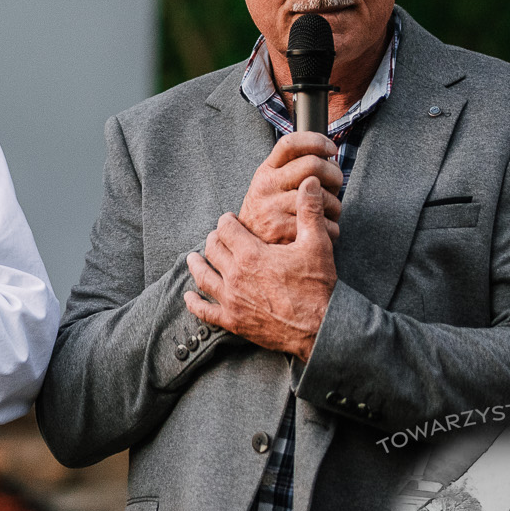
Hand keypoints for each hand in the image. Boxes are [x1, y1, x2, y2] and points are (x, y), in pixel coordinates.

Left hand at [185, 176, 336, 359]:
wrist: (321, 328)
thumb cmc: (319, 286)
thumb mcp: (317, 244)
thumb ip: (309, 211)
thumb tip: (310, 182)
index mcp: (251, 254)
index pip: (226, 228)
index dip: (226, 221)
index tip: (230, 219)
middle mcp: (235, 275)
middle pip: (212, 249)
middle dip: (214, 239)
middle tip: (218, 236)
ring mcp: (231, 300)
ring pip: (203, 276)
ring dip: (196, 265)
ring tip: (192, 258)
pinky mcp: (233, 322)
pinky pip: (205, 311)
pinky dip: (194, 303)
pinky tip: (189, 297)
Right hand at [239, 133, 344, 242]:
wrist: (246, 247)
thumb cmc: (268, 214)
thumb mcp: (270, 186)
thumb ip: (292, 169)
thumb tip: (328, 155)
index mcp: (266, 172)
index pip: (290, 144)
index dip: (315, 141)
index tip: (330, 148)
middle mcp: (267, 186)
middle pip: (313, 165)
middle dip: (334, 174)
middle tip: (335, 184)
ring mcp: (274, 208)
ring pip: (324, 197)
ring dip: (335, 206)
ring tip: (326, 213)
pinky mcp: (284, 230)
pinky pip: (325, 225)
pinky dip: (331, 229)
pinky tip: (321, 230)